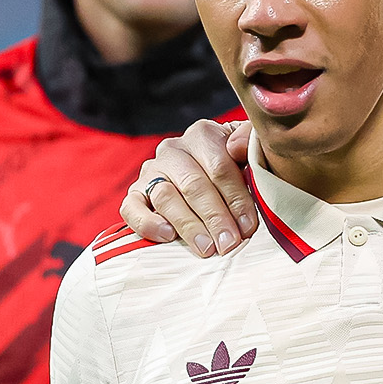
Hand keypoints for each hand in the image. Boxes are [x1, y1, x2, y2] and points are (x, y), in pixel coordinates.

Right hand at [119, 119, 258, 256]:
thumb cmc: (238, 168)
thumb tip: (237, 147)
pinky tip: (168, 237)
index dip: (235, 198)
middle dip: (214, 217)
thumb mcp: (251, 152)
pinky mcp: (135, 193)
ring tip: (207, 248)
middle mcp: (174, 149)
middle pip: (193, 184)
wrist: (211, 180)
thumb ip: (250, 143)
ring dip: (188, 225)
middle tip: (229, 243)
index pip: (219, 167)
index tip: (248, 226)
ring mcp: (152, 170)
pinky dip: (147, 223)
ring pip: (166, 197)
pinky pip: (131, 208)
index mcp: (203, 135)